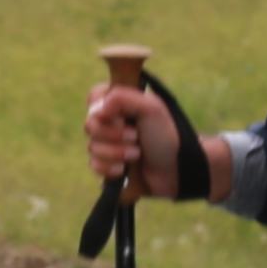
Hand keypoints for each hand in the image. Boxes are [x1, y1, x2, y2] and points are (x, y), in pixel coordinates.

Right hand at [82, 77, 184, 194]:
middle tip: (136, 137)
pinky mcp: (108, 166)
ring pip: (91, 147)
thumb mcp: (151, 108)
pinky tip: (124, 170)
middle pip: (89, 125)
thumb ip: (122, 97)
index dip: (104, 109)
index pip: (94, 97)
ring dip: (115, 153)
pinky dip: (109, 168)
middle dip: (113, 135)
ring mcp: (108, 145)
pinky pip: (94, 165)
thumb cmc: (166, 136)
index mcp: (120, 104)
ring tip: (137, 155)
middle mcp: (111, 122)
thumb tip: (98, 109)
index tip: (123, 117)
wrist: (177, 170)